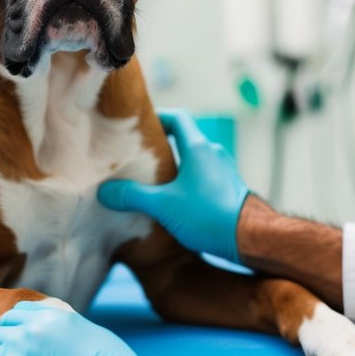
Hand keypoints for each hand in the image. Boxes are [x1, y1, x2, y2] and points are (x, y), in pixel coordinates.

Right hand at [98, 109, 250, 263]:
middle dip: (162, 145)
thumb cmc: (209, 215)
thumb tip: (104, 192)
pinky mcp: (229, 190)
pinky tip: (175, 201)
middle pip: (185, 139)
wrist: (249, 238)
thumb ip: (132, 196)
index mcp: (198, 147)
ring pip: (195, 160)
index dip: (158, 117)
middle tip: (139, 156)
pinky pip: (204, 177)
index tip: (140, 125)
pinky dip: (188, 182)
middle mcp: (213, 154)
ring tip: (153, 180)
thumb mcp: (163, 205)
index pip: (178, 118)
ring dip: (176, 166)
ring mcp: (224, 172)